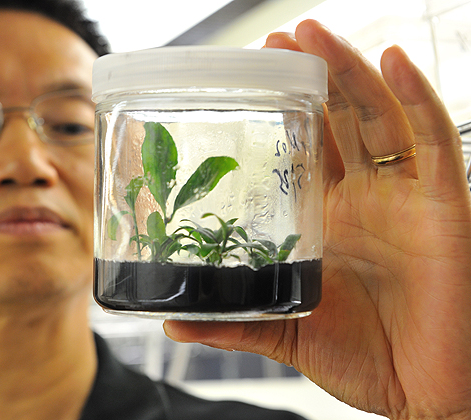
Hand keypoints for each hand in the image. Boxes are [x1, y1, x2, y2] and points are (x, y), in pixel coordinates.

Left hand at [164, 19, 470, 419]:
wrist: (423, 396)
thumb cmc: (364, 361)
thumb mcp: (287, 333)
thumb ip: (234, 323)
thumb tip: (172, 323)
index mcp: (329, 221)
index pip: (304, 151)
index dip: (283, 114)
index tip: (249, 78)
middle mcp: (367, 200)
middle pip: (339, 121)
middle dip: (312, 76)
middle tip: (275, 40)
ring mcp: (405, 198)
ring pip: (379, 117)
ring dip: (349, 71)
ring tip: (313, 33)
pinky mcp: (444, 206)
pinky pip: (434, 140)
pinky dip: (417, 97)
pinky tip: (393, 59)